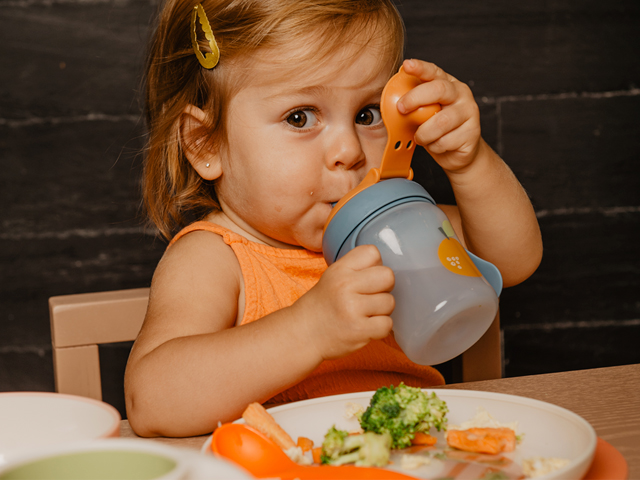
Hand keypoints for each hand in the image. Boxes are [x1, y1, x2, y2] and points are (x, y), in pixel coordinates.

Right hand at [292, 245, 394, 360]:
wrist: (302, 334)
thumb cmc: (322, 306)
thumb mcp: (332, 277)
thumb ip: (357, 269)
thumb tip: (387, 269)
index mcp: (339, 269)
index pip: (372, 252)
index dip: (375, 266)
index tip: (366, 279)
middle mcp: (345, 285)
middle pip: (388, 275)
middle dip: (384, 288)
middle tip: (370, 298)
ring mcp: (352, 308)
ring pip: (390, 302)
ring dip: (381, 311)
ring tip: (365, 315)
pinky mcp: (359, 330)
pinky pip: (387, 324)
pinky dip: (380, 328)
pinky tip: (365, 327)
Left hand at [397, 59, 481, 172]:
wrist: (457, 152)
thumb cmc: (436, 130)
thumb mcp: (423, 113)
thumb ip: (413, 105)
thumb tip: (391, 102)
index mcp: (447, 84)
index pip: (434, 72)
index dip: (420, 68)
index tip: (407, 65)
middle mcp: (461, 94)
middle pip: (439, 90)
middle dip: (415, 98)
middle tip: (401, 108)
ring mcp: (469, 112)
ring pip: (441, 122)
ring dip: (424, 133)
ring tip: (420, 137)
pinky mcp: (472, 133)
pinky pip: (445, 141)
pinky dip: (434, 146)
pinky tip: (436, 145)